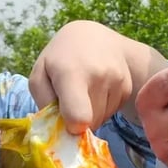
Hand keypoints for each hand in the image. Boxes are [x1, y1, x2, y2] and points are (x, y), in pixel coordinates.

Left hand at [28, 21, 167, 133]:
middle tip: (70, 100)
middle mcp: (99, 75)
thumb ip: (44, 103)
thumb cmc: (59, 58)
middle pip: (90, 122)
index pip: (79, 116)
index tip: (66, 120)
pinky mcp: (127, 87)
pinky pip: (112, 113)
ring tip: (84, 92)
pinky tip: (96, 90)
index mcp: (72, 72)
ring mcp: (117, 80)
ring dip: (90, 114)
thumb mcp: (40, 74)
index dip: (72, 126)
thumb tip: (59, 130)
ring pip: (101, 119)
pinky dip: (102, 108)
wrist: (93, 37)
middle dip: (78, 120)